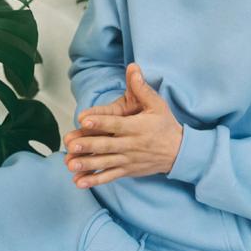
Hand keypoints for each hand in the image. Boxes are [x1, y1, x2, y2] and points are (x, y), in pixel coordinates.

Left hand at [63, 63, 183, 187]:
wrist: (179, 152)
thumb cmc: (165, 125)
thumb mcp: (158, 104)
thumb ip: (142, 88)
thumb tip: (133, 68)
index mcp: (137, 127)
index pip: (116, 124)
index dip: (100, 121)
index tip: (84, 119)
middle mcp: (131, 144)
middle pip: (107, 145)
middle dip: (88, 145)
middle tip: (71, 145)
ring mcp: (128, 159)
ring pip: (106, 163)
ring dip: (88, 164)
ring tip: (71, 164)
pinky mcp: (127, 170)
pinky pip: (109, 176)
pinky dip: (95, 180)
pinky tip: (79, 182)